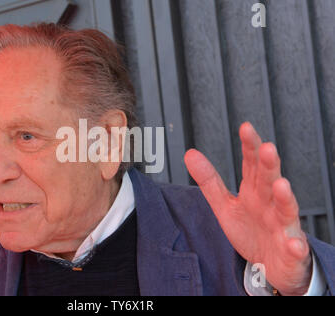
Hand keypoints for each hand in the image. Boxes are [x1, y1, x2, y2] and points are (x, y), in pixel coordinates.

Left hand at [184, 122, 311, 295]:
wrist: (270, 264)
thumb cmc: (250, 230)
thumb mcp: (224, 205)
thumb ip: (209, 181)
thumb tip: (189, 154)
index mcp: (254, 191)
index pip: (252, 165)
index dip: (249, 147)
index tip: (246, 128)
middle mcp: (270, 204)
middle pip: (269, 181)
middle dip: (269, 165)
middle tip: (267, 148)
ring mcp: (283, 226)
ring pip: (286, 210)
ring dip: (285, 198)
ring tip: (282, 186)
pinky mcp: (291, 249)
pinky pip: (294, 247)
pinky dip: (295, 244)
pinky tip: (293, 242)